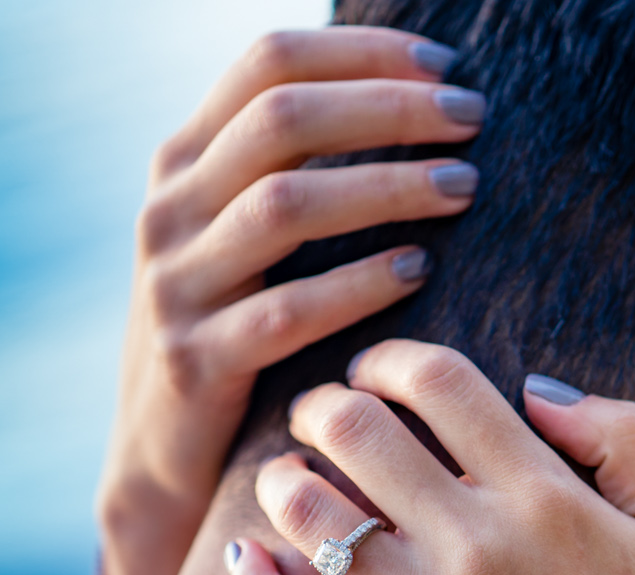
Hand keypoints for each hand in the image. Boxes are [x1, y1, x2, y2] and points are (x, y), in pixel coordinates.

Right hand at [96, 27, 485, 574]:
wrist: (161, 463)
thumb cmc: (235, 336)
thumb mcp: (244, 241)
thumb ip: (296, 172)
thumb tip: (410, 101)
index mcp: (183, 163)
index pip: (268, 62)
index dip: (361, 52)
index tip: (447, 65)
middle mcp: (169, 211)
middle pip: (283, 119)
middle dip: (388, 108)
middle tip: (473, 119)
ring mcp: (175, 286)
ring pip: (286, 206)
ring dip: (387, 187)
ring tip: (465, 186)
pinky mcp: (195, 361)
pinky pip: (288, 310)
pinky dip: (360, 283)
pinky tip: (419, 270)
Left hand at [225, 343, 634, 574]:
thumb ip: (627, 442)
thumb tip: (538, 391)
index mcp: (545, 500)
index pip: (438, 382)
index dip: (391, 360)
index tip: (378, 375)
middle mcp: (475, 546)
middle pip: (354, 427)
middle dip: (323, 407)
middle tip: (321, 420)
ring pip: (306, 509)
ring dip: (285, 479)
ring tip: (290, 483)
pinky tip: (248, 557)